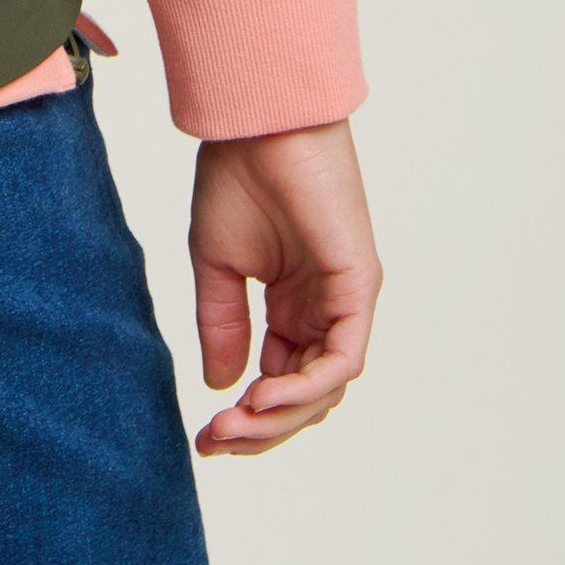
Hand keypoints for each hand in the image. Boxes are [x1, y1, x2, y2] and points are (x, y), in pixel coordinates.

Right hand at [189, 119, 378, 454]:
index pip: (280, 381)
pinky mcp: (359, 288)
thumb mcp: (217, 264)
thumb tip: (222, 386)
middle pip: (305, 397)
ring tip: (233, 423)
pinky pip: (341, 360)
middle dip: (262, 429)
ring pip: (325, 389)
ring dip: (280, 417)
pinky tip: (263, 396)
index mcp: (293, 304)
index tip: (205, 436)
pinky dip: (305, 387)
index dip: (247, 416)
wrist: (256, 123)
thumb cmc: (237, 176)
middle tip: (215, 441)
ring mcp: (345, 302)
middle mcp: (323, 310)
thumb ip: (223, 324)